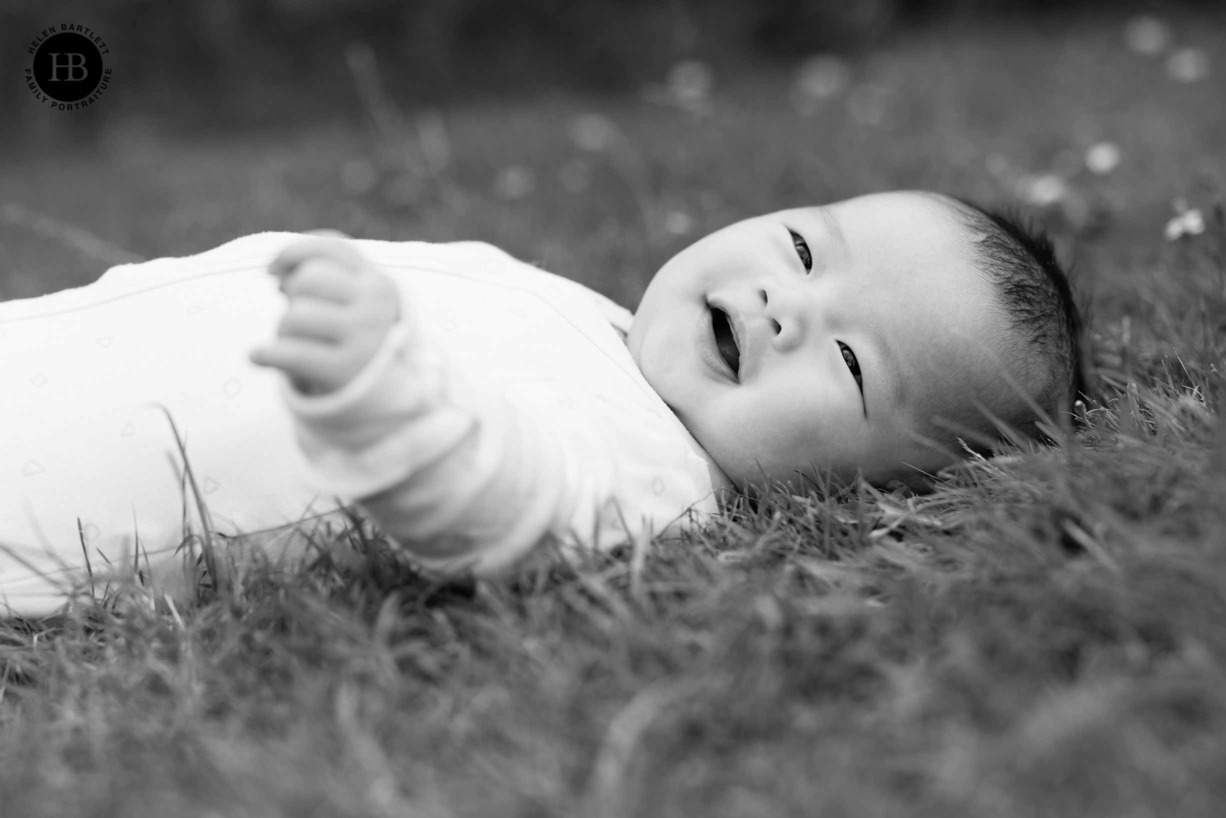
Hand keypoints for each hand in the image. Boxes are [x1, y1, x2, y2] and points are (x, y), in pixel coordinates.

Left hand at [249, 234, 400, 395]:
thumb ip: (323, 271)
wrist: (381, 391)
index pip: (332, 248)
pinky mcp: (344, 370)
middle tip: (298, 319)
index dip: (292, 254)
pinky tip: (258, 356)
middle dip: (293, 297)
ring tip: (293, 343)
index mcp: (379, 283)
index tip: (271, 271)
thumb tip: (275, 270)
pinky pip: (290, 352)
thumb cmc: (354, 336)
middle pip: (309, 279)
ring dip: (283, 330)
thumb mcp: (353, 300)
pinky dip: (266, 354)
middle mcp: (376, 307)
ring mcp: (364, 339)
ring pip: (296, 315)